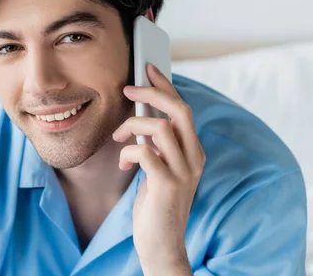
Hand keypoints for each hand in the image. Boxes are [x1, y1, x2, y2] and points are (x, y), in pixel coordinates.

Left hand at [112, 64, 204, 275]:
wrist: (161, 244)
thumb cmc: (156, 204)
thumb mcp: (158, 169)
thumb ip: (156, 145)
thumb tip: (139, 116)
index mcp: (193, 151)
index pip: (183, 109)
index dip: (165, 86)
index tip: (148, 68)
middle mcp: (194, 158)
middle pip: (178, 110)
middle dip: (151, 93)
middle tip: (128, 89)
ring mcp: (183, 172)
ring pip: (160, 127)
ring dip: (132, 127)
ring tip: (119, 138)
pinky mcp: (168, 185)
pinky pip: (145, 152)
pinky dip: (128, 151)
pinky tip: (123, 163)